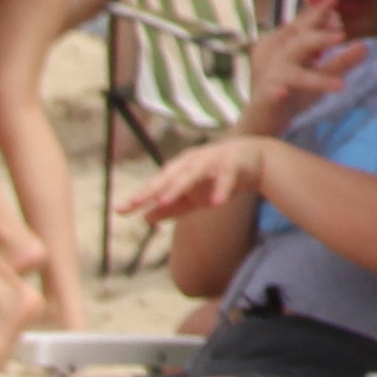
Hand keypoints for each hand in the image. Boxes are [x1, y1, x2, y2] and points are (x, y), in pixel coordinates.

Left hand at [124, 132, 274, 223]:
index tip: (121, 210)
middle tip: (136, 202)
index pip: (157, 183)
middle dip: (154, 188)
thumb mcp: (194, 196)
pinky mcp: (234, 164)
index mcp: (181, 168)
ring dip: (179, 187)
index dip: (141, 195)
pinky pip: (226, 177)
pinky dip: (221, 189)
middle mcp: (193, 162)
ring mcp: (214, 160)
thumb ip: (171, 207)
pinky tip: (216, 203)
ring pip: (193, 174)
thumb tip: (144, 218)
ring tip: (165, 201)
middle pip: (170, 176)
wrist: (255, 158)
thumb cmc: (217, 177)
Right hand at [241, 5, 363, 131]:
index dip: (317, 12)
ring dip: (313, 76)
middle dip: (318, 37)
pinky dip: (275, 92)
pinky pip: (270, 94)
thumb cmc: (293, 94)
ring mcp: (271, 77)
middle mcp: (278, 58)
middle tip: (342, 34)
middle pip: (297, 43)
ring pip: (291, 72)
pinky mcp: (265, 98)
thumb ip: (341, 62)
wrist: (263, 122)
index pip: (303, 25)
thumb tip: (365, 46)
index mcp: (290, 47)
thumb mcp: (321, 77)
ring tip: (338, 83)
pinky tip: (283, 92)